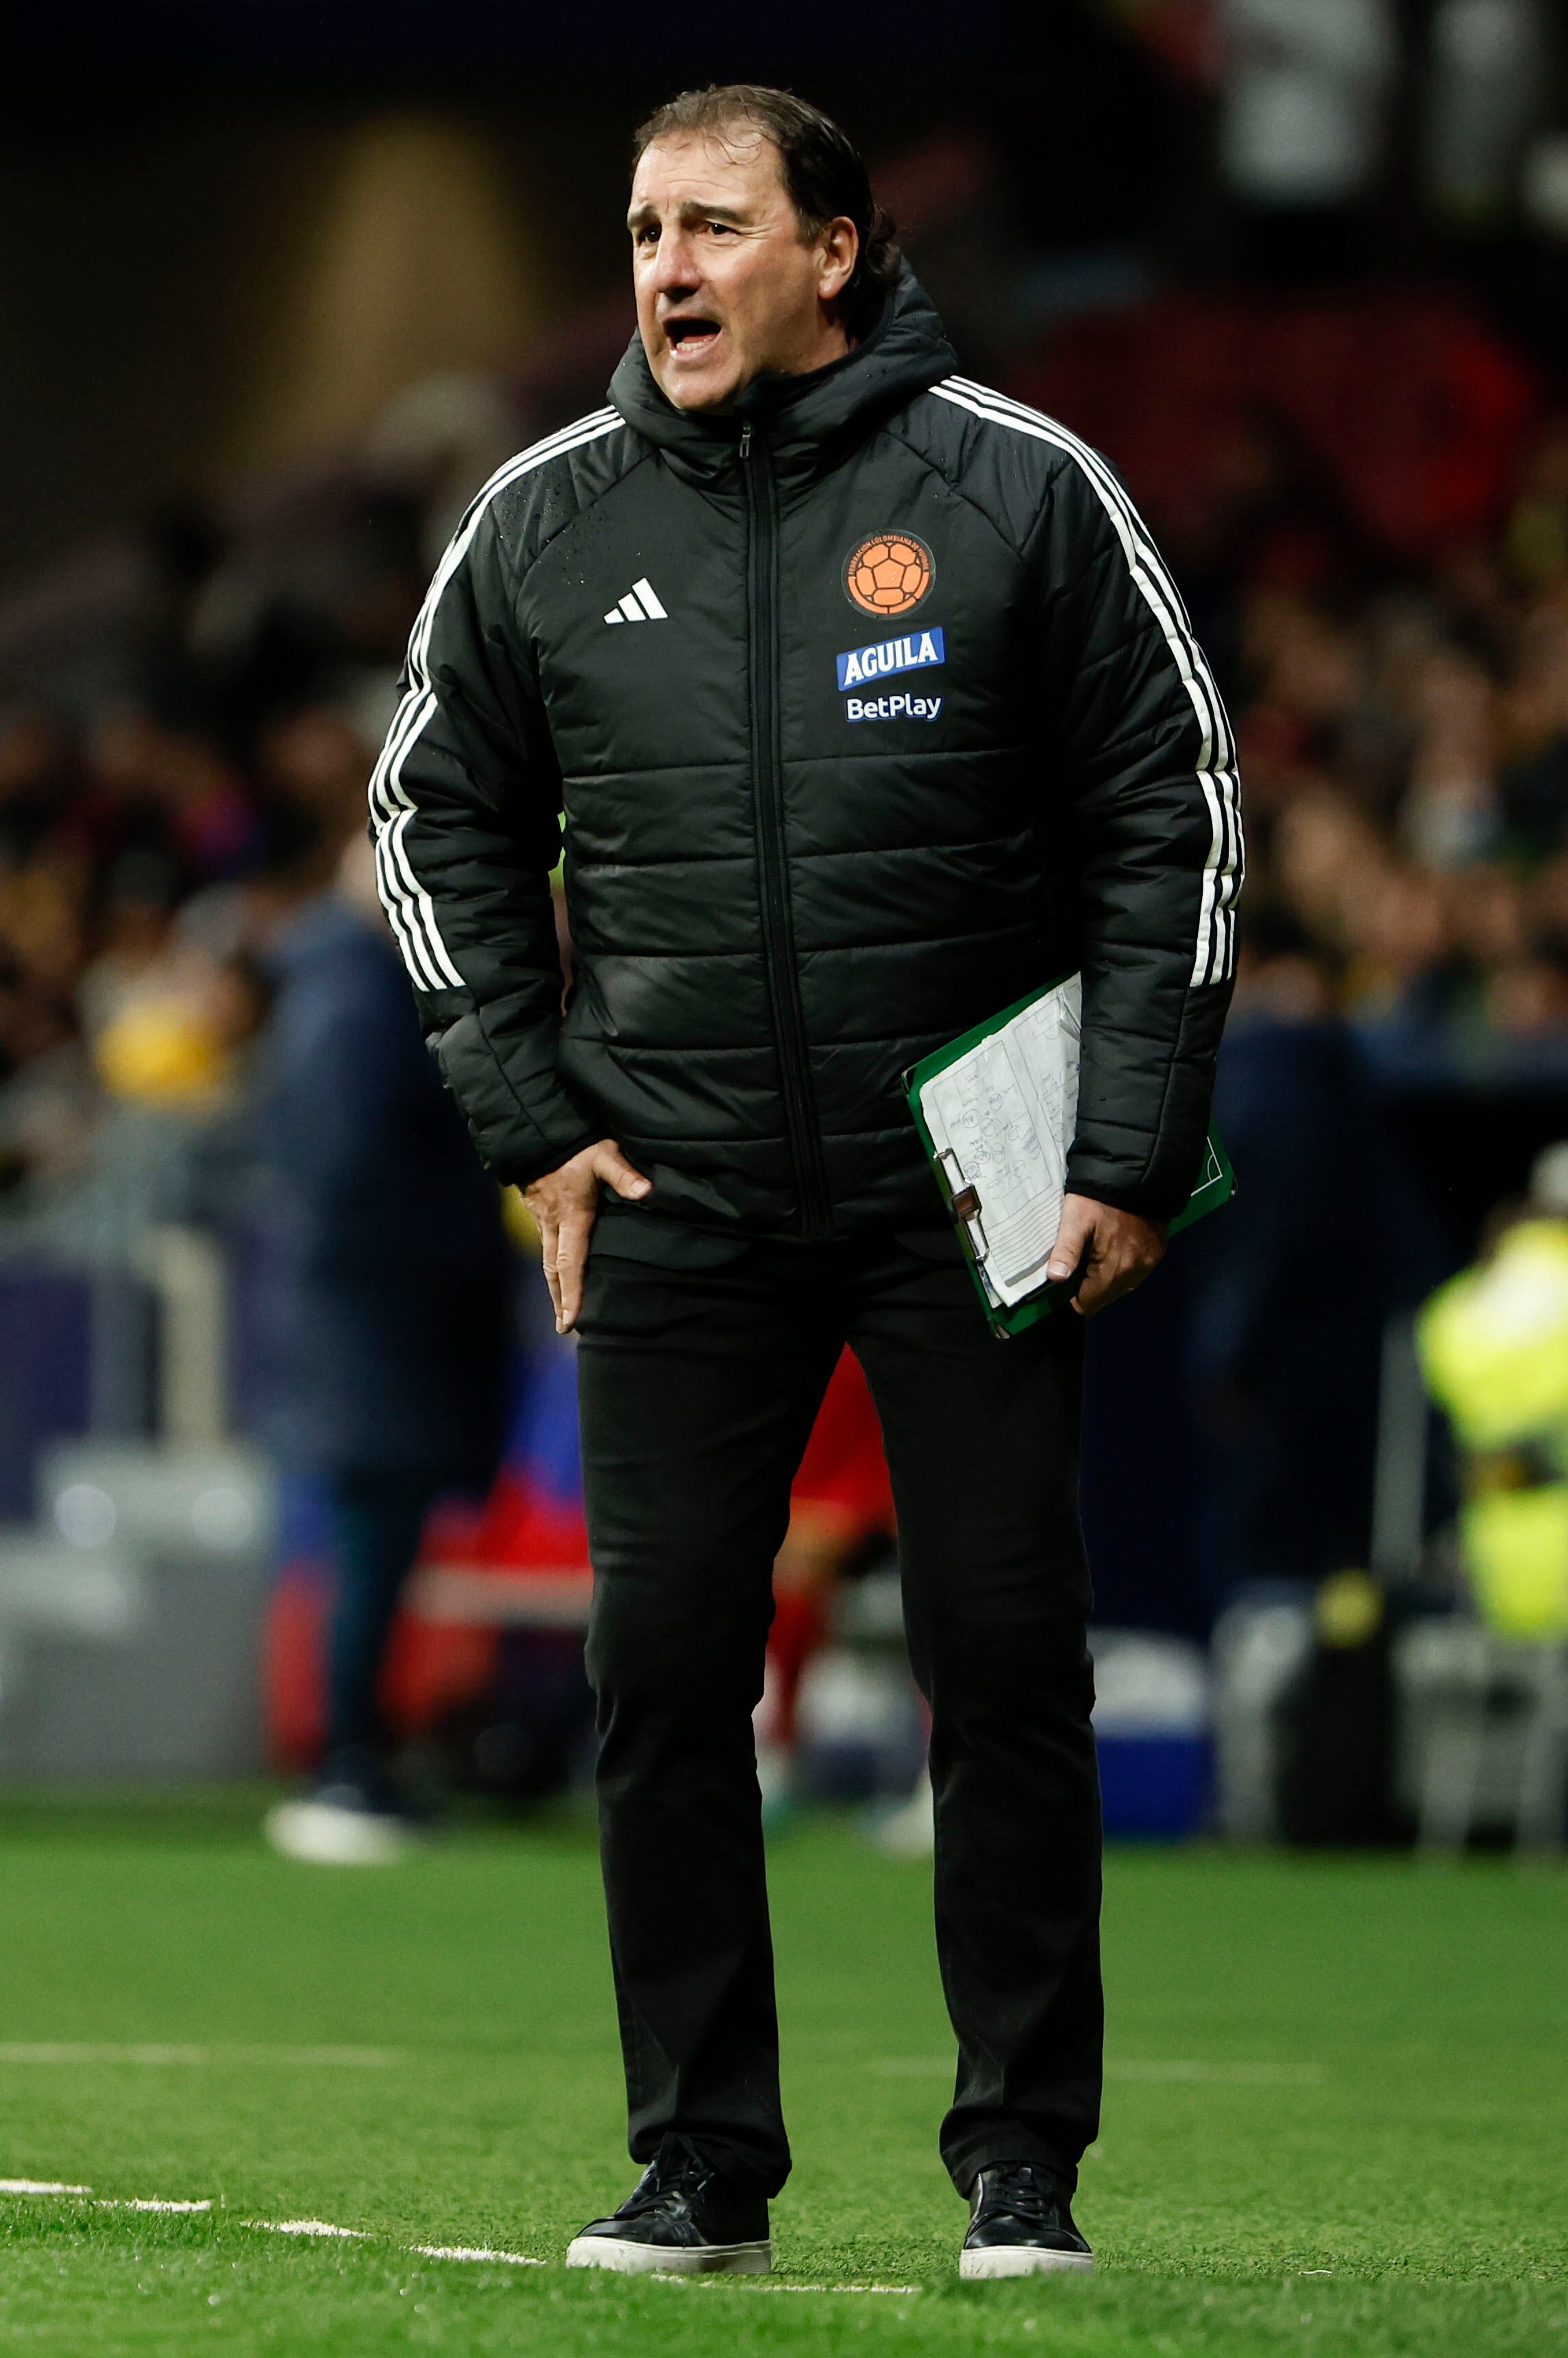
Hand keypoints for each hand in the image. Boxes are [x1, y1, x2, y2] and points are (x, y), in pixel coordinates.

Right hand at [525, 1139, 650, 1333]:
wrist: (536, 1130)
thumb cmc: (575, 1144)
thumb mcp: (604, 1155)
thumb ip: (624, 1174)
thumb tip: (647, 1192)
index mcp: (571, 1217)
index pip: (571, 1263)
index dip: (572, 1293)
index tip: (571, 1320)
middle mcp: (553, 1223)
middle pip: (554, 1270)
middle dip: (560, 1299)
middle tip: (564, 1326)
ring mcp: (541, 1217)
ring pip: (547, 1259)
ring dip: (554, 1285)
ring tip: (560, 1307)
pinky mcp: (536, 1208)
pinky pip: (545, 1243)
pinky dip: (551, 1263)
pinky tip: (556, 1269)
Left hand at [1045, 1192, 1165, 1317]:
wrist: (1134, 1175)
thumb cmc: (1097, 1198)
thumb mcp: (1075, 1220)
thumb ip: (1067, 1251)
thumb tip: (1056, 1278)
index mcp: (1113, 1269)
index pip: (1089, 1303)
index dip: (1074, 1296)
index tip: (1067, 1278)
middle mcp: (1135, 1272)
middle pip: (1106, 1297)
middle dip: (1090, 1287)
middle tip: (1081, 1261)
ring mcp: (1148, 1262)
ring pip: (1122, 1287)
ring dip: (1108, 1279)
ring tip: (1097, 1255)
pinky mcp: (1157, 1252)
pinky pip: (1137, 1272)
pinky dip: (1124, 1268)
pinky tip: (1116, 1251)